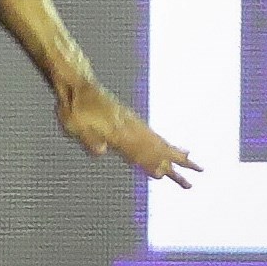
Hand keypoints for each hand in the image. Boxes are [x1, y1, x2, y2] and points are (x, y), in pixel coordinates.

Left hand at [56, 77, 199, 187]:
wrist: (77, 83)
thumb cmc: (72, 106)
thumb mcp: (72, 123)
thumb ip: (87, 138)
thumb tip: (102, 152)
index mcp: (115, 131)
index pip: (137, 152)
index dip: (150, 165)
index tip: (165, 177)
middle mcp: (128, 128)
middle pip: (155, 150)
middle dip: (173, 166)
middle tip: (190, 181)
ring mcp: (131, 123)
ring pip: (158, 143)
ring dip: (175, 156)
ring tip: (194, 164)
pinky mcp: (129, 119)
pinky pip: (152, 135)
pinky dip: (165, 144)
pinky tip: (170, 150)